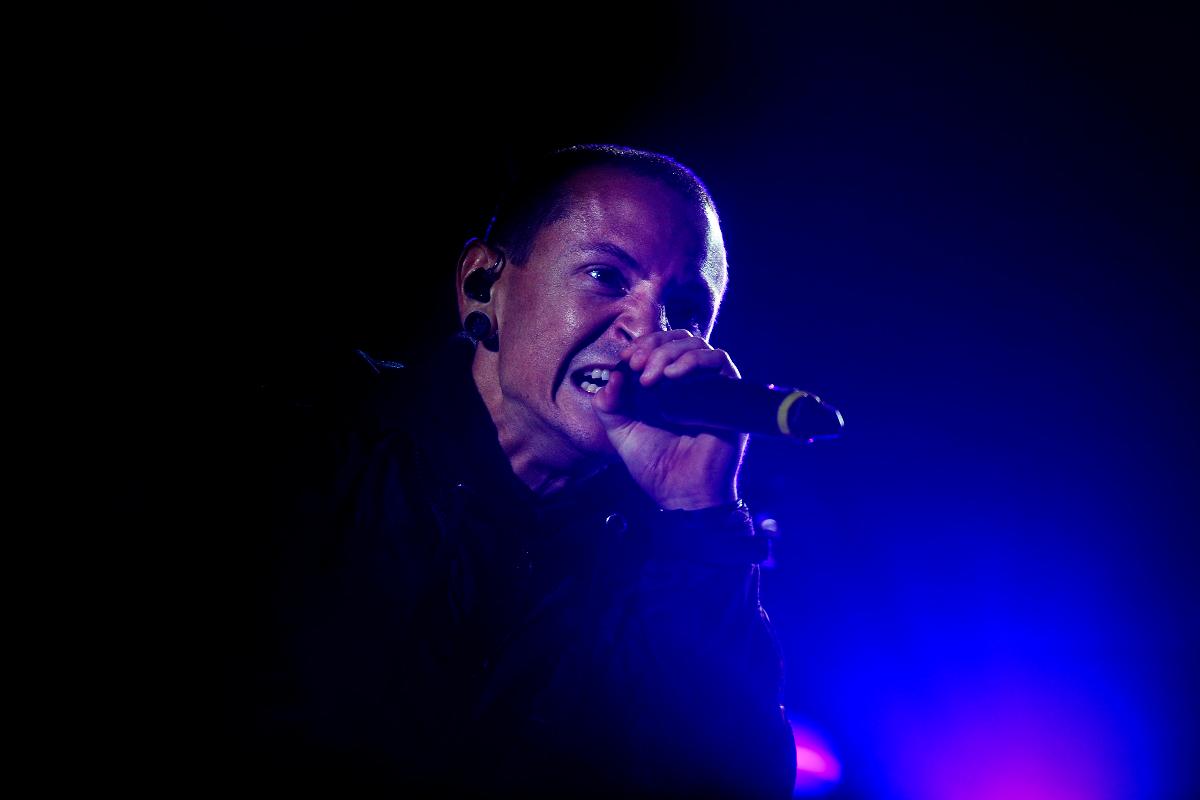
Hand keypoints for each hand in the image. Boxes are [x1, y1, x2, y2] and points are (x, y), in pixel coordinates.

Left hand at [591, 329, 747, 509]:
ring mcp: (708, 386)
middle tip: (636, 364)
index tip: (625, 359)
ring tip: (651, 376)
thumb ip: (609, 405)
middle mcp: (686, 382)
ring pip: (696, 345)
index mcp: (662, 386)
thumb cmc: (655, 465)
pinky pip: (719, 360)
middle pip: (676, 339)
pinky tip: (673, 375)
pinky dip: (694, 360)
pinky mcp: (728, 393)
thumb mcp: (621, 432)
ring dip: (669, 352)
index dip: (641, 346)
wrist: (681, 492)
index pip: (656, 347)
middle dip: (653, 345)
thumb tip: (612, 376)